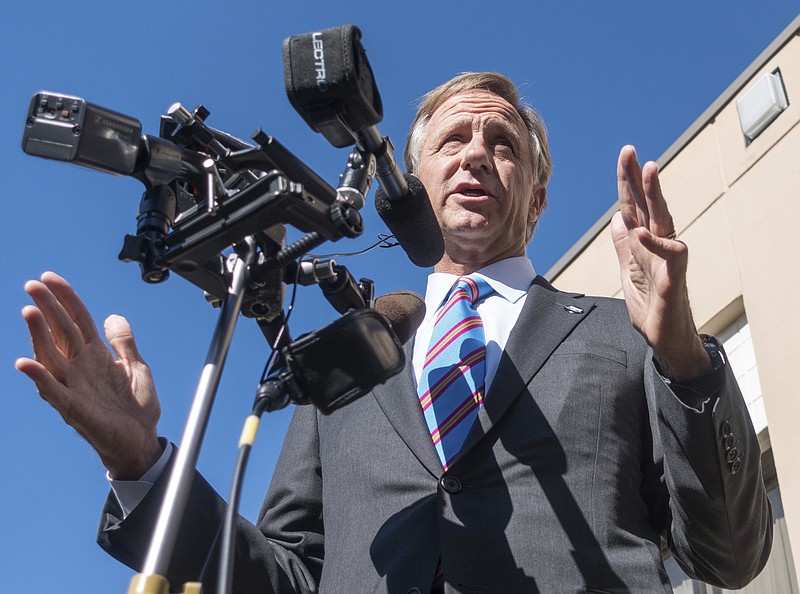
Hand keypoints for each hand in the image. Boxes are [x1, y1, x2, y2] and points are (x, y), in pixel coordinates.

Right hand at [16, 272, 161, 478]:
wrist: (142, 440)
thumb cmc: (136, 407)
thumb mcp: (137, 367)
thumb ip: (124, 342)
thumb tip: (112, 316)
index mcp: (96, 355)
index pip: (77, 320)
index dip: (65, 298)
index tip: (49, 277)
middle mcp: (80, 367)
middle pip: (60, 332)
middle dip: (47, 308)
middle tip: (31, 285)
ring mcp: (75, 387)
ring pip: (51, 356)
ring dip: (39, 335)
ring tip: (29, 312)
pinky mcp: (74, 409)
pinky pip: (53, 392)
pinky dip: (39, 378)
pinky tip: (25, 363)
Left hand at [610, 146, 709, 379]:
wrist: (664, 338)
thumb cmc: (650, 305)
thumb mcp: (628, 271)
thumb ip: (623, 245)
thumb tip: (618, 218)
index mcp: (643, 243)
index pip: (633, 206)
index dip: (628, 182)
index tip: (626, 155)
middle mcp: (657, 245)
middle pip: (647, 206)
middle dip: (639, 178)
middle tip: (631, 151)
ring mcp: (666, 260)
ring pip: (662, 221)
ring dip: (655, 195)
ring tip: (649, 170)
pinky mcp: (673, 279)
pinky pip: (668, 256)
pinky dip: (654, 244)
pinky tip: (641, 232)